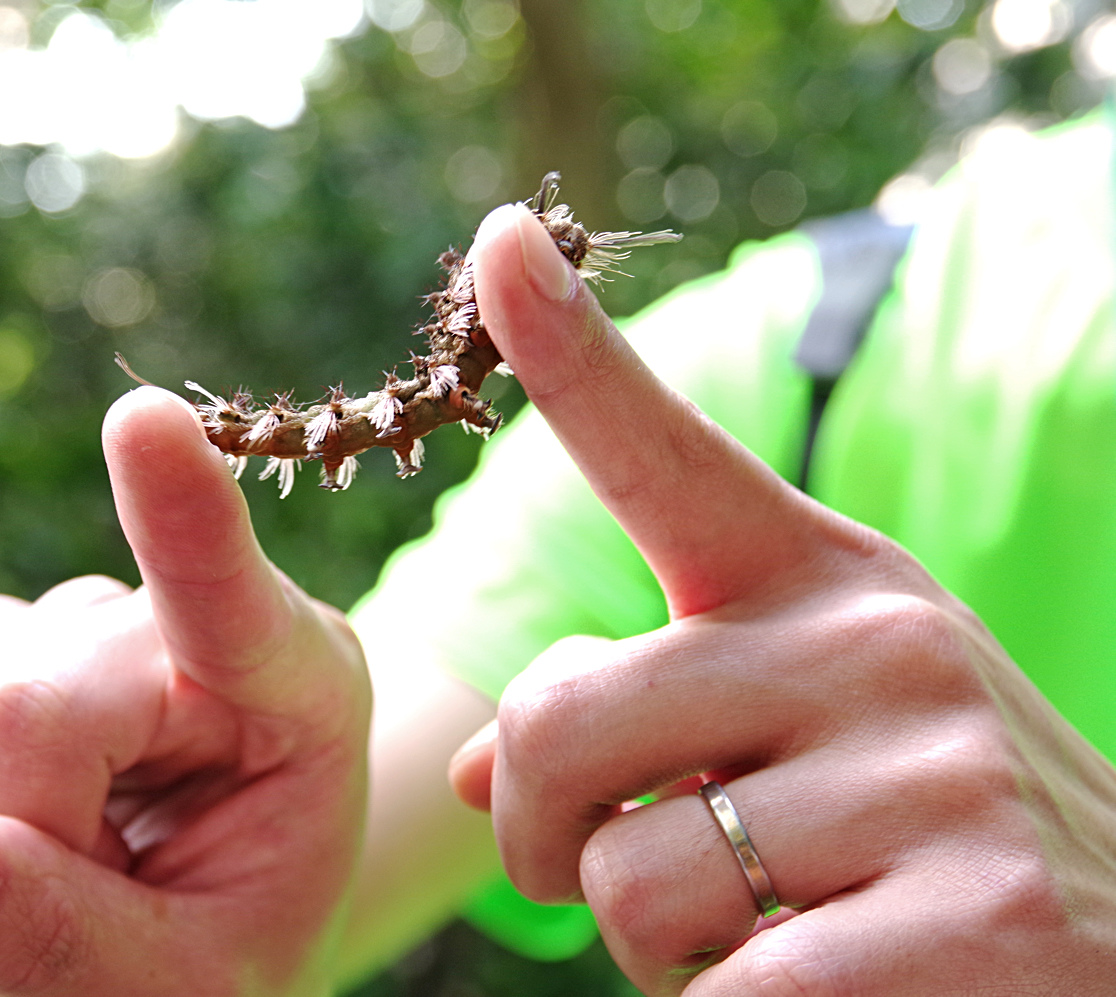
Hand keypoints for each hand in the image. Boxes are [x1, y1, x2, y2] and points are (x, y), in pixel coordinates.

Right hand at [0, 387, 369, 996]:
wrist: (208, 924)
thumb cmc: (228, 943)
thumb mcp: (193, 985)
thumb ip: (67, 943)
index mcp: (292, 684)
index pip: (225, 593)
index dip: (181, 513)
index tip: (145, 420)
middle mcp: (173, 624)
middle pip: (17, 710)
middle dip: (15, 852)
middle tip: (88, 900)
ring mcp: (64, 614)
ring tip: (54, 851)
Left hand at [447, 203, 1115, 993]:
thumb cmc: (908, 834)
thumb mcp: (780, 746)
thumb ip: (634, 735)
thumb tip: (478, 781)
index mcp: (816, 581)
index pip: (664, 452)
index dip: (570, 347)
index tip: (501, 241)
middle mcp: (874, 641)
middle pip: (559, 724)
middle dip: (548, 834)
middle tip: (612, 873)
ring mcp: (935, 773)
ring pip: (628, 883)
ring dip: (656, 949)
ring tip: (771, 930)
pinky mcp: (977, 918)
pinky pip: (728, 993)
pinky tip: (839, 990)